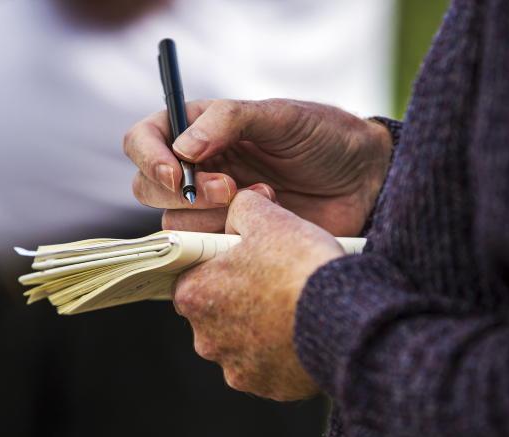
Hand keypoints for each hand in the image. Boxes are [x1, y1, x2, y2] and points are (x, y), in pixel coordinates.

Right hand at [123, 98, 391, 234]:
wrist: (365, 181)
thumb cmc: (325, 138)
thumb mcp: (280, 116)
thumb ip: (229, 120)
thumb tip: (182, 146)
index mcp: (200, 129)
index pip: (143, 140)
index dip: (149, 158)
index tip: (176, 173)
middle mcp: (198, 168)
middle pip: (149, 187)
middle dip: (182, 193)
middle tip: (229, 189)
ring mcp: (213, 206)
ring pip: (175, 222)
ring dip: (214, 216)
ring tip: (266, 197)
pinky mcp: (231, 239)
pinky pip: (204, 249)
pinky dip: (230, 240)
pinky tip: (267, 221)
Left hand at [173, 187, 343, 400]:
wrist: (344, 316)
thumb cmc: (300, 265)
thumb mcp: (268, 218)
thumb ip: (241, 207)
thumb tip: (239, 206)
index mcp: (195, 296)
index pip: (192, 278)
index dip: (218, 267)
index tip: (244, 260)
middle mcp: (207, 339)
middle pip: (216, 314)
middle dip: (239, 300)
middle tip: (273, 282)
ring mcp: (237, 368)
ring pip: (243, 343)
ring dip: (261, 329)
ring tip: (294, 308)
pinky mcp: (268, 388)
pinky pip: (270, 367)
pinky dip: (282, 353)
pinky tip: (304, 333)